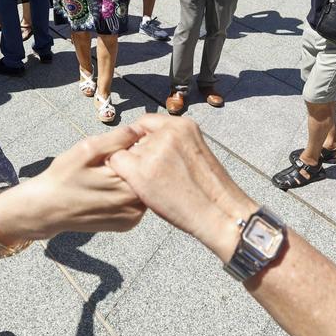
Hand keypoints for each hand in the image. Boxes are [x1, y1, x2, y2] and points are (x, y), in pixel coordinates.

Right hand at [1, 125, 146, 238]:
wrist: (46, 210)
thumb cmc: (63, 177)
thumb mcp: (86, 150)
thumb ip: (116, 139)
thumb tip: (140, 130)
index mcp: (128, 185)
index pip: (149, 158)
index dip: (140, 146)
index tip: (124, 144)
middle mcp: (135, 205)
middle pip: (150, 175)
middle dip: (138, 162)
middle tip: (111, 161)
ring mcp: (133, 218)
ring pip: (144, 188)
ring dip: (133, 178)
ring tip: (109, 175)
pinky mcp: (128, 224)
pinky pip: (136, 202)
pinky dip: (128, 193)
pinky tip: (110, 189)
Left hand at [107, 115, 257, 259]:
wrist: (219, 212)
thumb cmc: (208, 190)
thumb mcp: (194, 152)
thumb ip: (172, 142)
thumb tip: (144, 143)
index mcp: (183, 125)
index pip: (147, 122)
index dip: (143, 139)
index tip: (147, 155)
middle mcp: (167, 132)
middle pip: (136, 138)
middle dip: (139, 155)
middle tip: (156, 176)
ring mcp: (154, 150)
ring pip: (126, 152)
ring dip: (133, 167)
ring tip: (155, 186)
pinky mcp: (141, 170)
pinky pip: (116, 163)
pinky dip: (122, 174)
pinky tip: (140, 188)